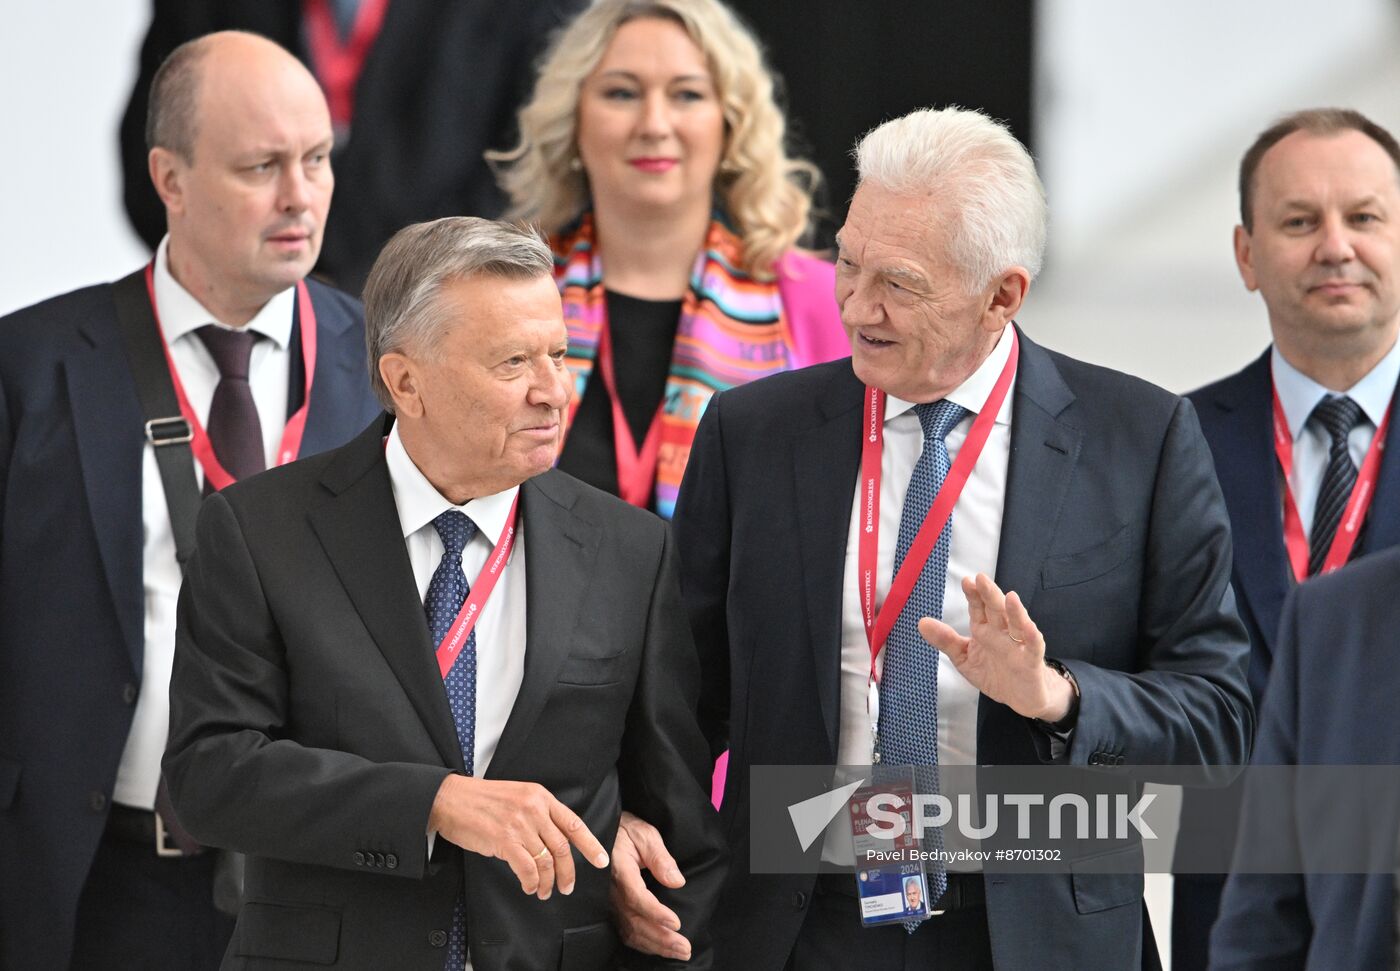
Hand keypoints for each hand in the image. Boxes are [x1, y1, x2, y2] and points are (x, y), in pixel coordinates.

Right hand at [429, 775, 607, 899]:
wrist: (450, 799)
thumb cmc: (481, 801)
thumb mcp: (517, 796)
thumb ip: (537, 813)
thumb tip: (552, 841)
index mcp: (540, 796)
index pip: (573, 823)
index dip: (590, 845)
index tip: (601, 860)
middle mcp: (534, 809)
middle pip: (562, 847)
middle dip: (568, 872)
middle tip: (566, 887)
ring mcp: (520, 824)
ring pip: (546, 861)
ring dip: (548, 882)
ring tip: (545, 891)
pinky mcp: (504, 840)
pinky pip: (527, 869)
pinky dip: (532, 882)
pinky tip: (529, 887)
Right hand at [610, 811, 691, 960]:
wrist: (603, 833)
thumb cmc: (627, 831)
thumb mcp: (645, 833)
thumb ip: (660, 857)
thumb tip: (677, 881)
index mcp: (619, 870)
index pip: (636, 897)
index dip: (656, 913)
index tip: (676, 923)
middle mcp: (612, 891)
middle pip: (635, 921)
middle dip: (661, 937)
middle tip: (685, 947)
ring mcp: (610, 903)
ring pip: (631, 931)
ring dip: (656, 945)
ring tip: (679, 952)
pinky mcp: (612, 909)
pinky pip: (625, 931)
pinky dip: (643, 944)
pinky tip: (660, 949)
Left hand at [917, 573, 1072, 721]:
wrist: (1020, 697)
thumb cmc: (994, 673)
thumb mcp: (964, 658)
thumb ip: (945, 641)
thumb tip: (922, 623)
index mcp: (984, 630)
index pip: (978, 608)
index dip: (973, 594)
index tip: (966, 581)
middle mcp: (1002, 633)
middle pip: (996, 610)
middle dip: (989, 595)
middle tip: (981, 578)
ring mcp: (1018, 645)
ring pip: (1017, 624)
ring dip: (1015, 611)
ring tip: (1010, 597)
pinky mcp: (1031, 661)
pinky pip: (1033, 647)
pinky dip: (1032, 637)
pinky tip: (1029, 628)